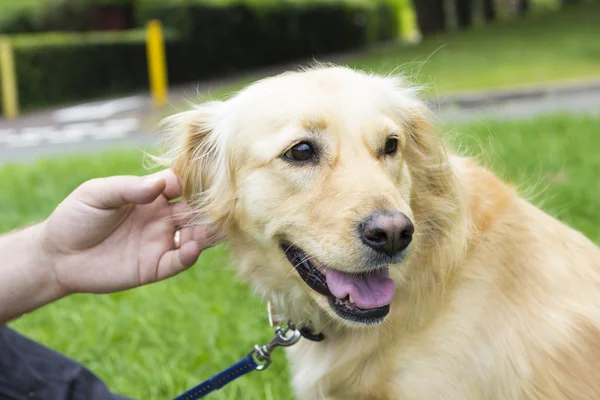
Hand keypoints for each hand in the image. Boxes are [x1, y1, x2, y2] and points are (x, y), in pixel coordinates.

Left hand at [40, 169, 221, 294]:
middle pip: (196, 209)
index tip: (206, 177)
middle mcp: (162, 217)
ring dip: (206, 231)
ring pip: (196, 235)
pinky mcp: (155, 266)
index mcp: (151, 195)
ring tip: (209, 228)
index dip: (195, 180)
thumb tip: (162, 184)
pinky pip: (180, 261)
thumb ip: (129, 188)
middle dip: (209, 207)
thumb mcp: (97, 194)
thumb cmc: (76, 217)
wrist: (57, 256)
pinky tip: (192, 247)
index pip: (182, 184)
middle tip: (223, 205)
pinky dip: (191, 254)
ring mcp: (160, 242)